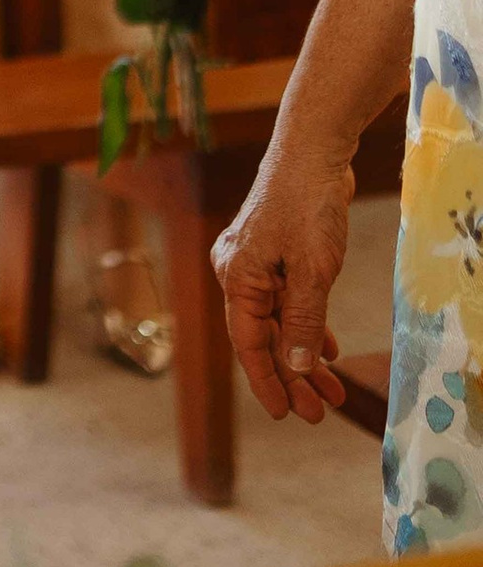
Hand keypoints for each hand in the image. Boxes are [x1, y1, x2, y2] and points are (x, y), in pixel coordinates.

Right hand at [213, 139, 354, 422]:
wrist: (312, 150)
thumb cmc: (307, 205)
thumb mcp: (312, 272)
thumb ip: (303, 322)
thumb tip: (294, 368)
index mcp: (237, 277)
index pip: (248, 344)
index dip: (268, 382)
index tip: (286, 415)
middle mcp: (238, 272)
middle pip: (262, 337)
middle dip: (291, 377)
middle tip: (318, 413)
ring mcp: (256, 262)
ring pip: (277, 321)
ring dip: (303, 356)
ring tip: (331, 390)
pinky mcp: (275, 253)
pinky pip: (286, 301)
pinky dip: (306, 326)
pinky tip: (327, 351)